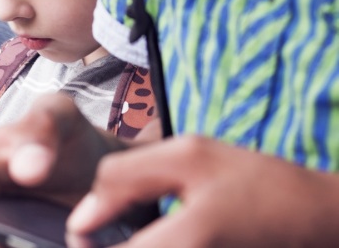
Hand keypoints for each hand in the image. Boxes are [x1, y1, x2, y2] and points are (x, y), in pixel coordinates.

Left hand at [67, 135, 338, 246]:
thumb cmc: (256, 183)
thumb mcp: (190, 156)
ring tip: (122, 233)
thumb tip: (80, 215)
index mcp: (181, 244)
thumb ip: (124, 179)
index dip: (82, 243)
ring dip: (125, 247)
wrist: (319, 222)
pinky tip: (152, 237)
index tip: (83, 229)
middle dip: (100, 247)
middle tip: (99, 232)